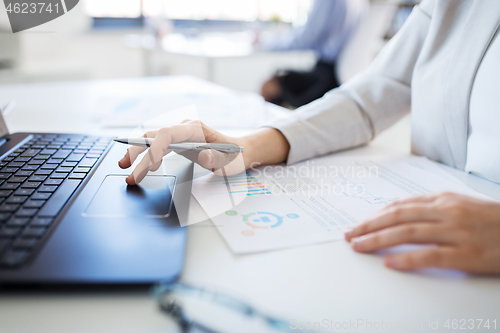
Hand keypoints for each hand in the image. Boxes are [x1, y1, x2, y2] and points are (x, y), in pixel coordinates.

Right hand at [118, 120, 246, 184]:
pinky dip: (146, 156)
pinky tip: (137, 166)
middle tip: (125, 168)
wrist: (239, 152)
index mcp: (195, 128)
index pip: (167, 133)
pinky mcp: (178, 142)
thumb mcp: (230, 161)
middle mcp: (184, 127)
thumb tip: (202, 155)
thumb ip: (217, 158)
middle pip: (154, 135)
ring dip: (137, 153)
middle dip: (138, 151)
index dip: (156, 148)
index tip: (152, 166)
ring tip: (125, 168)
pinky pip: (157, 146)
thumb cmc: (235, 156)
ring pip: (152, 140)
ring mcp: (179, 134)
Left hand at [344, 192, 499, 273]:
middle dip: (369, 225)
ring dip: (379, 239)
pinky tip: (390, 263)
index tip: (359, 223)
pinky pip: (431, 256)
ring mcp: (456, 232)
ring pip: (408, 232)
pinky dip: (408, 259)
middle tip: (349, 234)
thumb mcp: (460, 204)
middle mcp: (446, 211)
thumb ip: (431, 207)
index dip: (375, 215)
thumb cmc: (491, 219)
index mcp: (443, 199)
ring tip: (359, 246)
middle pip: (398, 216)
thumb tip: (397, 211)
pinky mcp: (466, 253)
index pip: (400, 205)